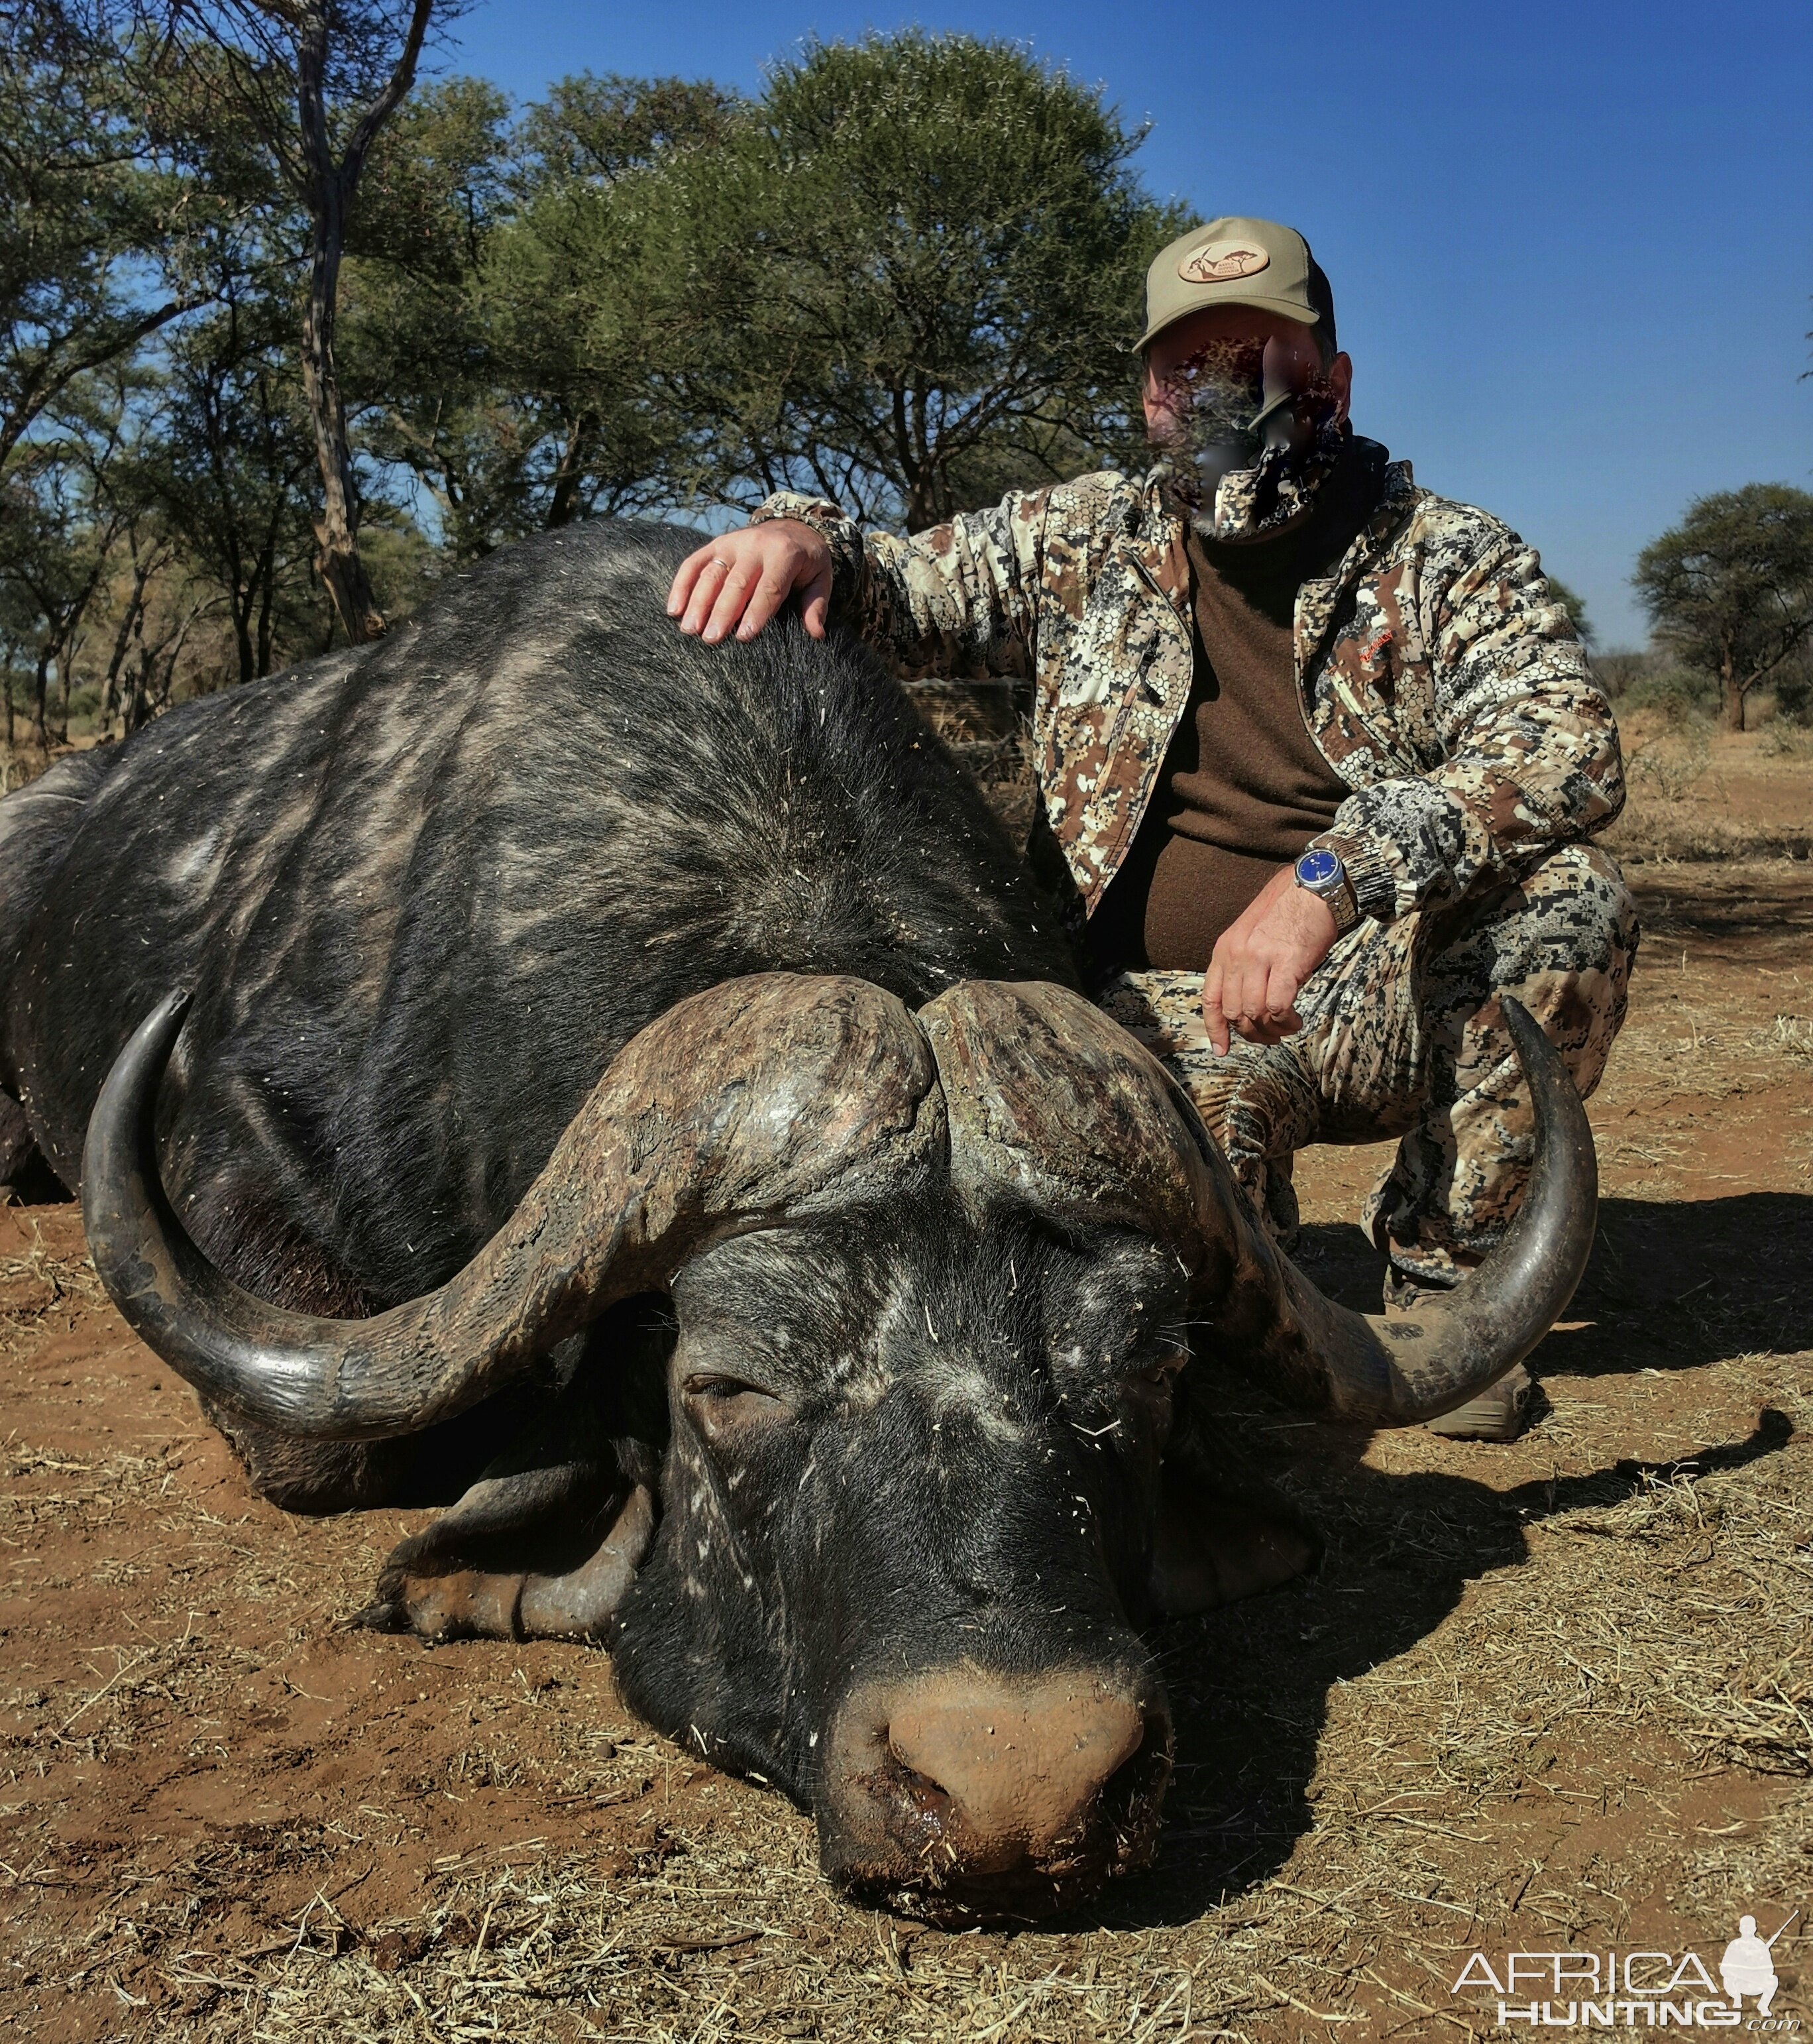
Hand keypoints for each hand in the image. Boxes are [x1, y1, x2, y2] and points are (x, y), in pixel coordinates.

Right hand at [666, 521, 833, 643]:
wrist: (793, 527)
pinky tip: (673, 610)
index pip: (769, 587)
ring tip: (689, 630)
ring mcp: (732, 543)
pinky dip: (681, 586)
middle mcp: (755, 545)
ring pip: (711, 574)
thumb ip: (816, 605)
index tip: (743, 636)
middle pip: (736, 583)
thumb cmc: (807, 561)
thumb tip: (816, 634)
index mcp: (785, 554)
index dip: (756, 612)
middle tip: (711, 639)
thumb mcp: (820, 578)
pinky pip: (693, 563)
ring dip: (698, 603)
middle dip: (722, 612)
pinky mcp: (715, 545)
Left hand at [1202, 864, 1337, 1053]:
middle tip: (1270, 1037)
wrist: (1316, 884)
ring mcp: (1259, 958)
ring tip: (1287, 1028)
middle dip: (1252, 1033)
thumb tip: (1250, 1002)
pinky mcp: (1286, 963)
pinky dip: (1285, 1021)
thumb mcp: (1253, 934)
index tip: (1221, 1049)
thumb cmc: (1290, 909)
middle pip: (1234, 1012)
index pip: (1211, 998)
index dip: (1216, 1029)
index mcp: (1225, 949)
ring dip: (1272, 1030)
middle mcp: (1236, 955)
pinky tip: (1295, 1020)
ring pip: (1254, 1014)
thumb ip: (1245, 964)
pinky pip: (1277, 1007)